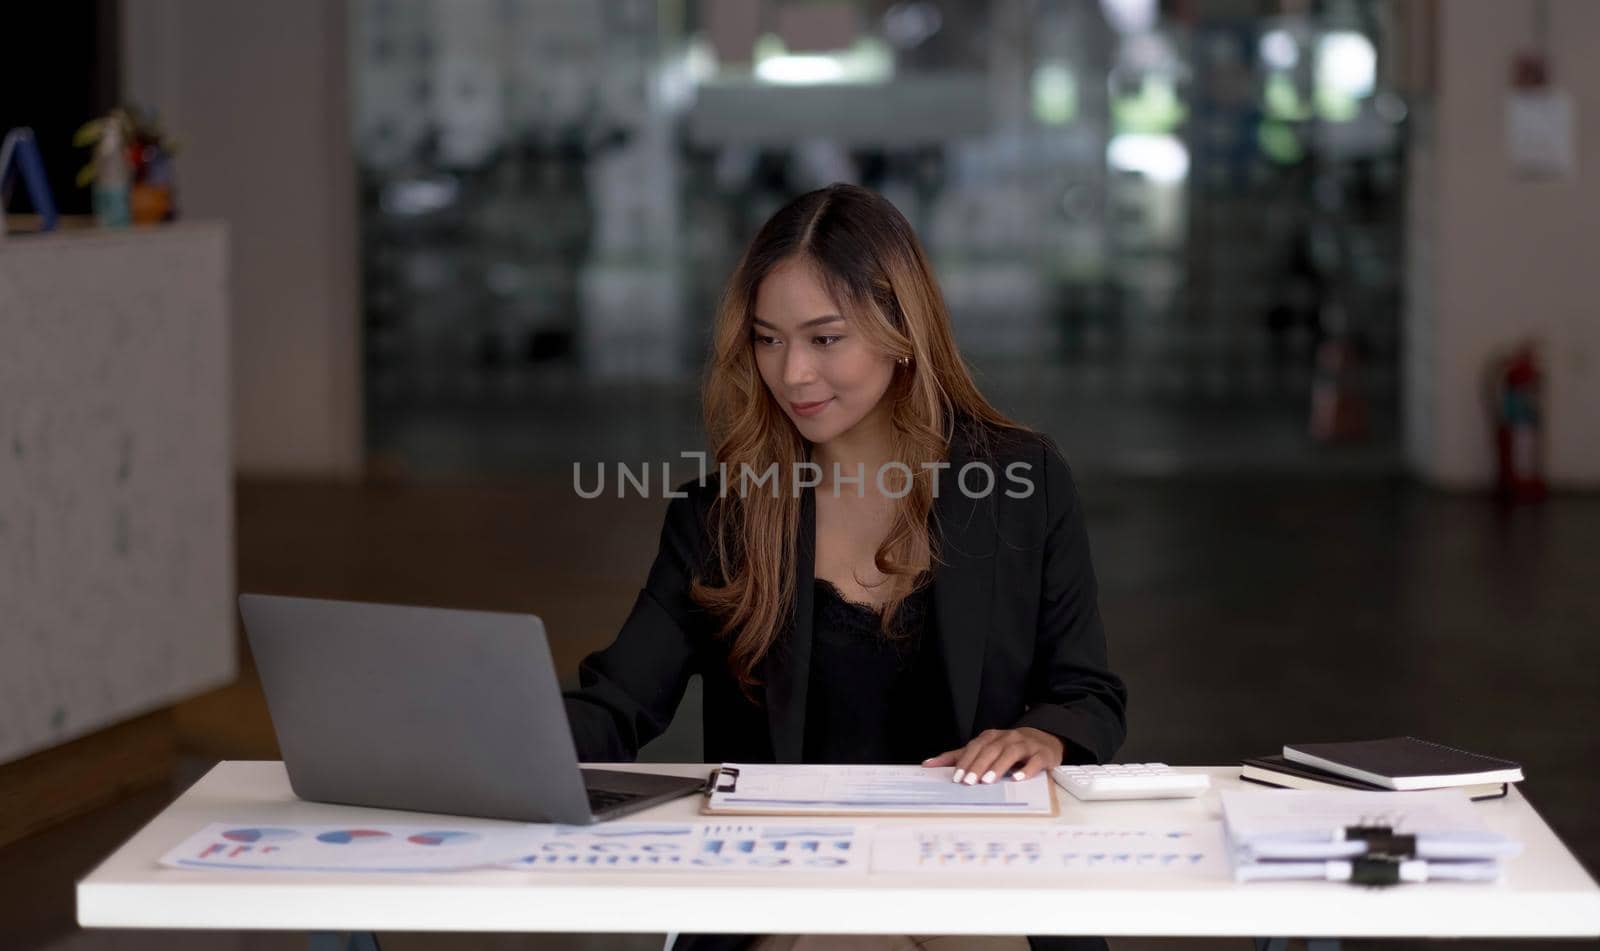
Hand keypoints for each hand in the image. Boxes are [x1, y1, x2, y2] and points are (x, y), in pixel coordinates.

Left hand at [922, 728, 1064, 783]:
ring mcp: (1026, 744)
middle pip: (991, 749)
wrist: (1044, 739)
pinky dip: (1027, 769)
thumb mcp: (984, 749)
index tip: (956, 778)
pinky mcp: (1042, 754)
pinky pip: (1035, 760)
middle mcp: (1007, 738)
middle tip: (969, 782)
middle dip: (978, 766)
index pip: (975, 747)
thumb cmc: (1009, 748)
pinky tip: (1018, 779)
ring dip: (999, 766)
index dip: (965, 761)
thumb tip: (929, 763)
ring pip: (1011, 753)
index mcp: (992, 737)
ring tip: (988, 780)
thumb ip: (958, 756)